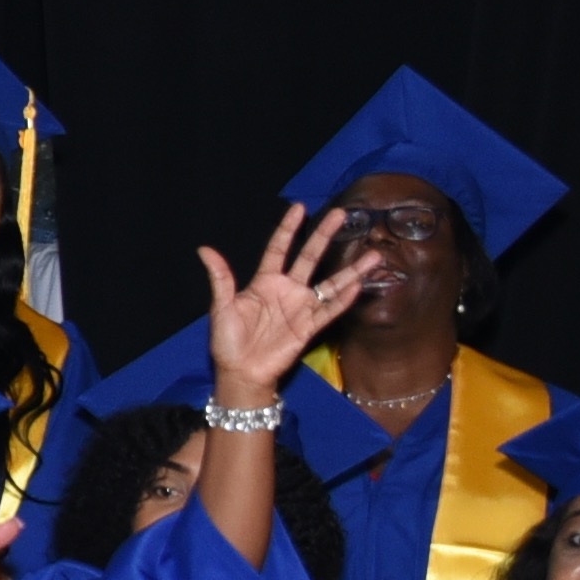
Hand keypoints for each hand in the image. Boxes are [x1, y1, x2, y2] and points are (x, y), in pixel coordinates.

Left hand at [198, 206, 373, 402]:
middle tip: (341, 214)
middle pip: (310, 257)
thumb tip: (204, 249)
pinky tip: (358, 285)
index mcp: (264, 282)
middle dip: (325, 236)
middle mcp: (287, 290)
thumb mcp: (222, 307)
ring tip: (375, 254)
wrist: (240, 372)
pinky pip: (330, 311)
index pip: (279, 248)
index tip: (299, 208)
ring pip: (330, 284)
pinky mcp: (310, 327)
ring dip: (352, 270)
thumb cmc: (228, 340)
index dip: (288, 229)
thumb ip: (221, 278)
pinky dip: (344, 299)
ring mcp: (301, 307)